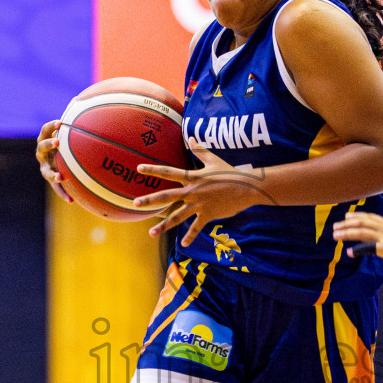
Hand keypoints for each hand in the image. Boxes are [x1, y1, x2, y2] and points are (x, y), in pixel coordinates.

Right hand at [36, 119, 72, 203]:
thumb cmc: (66, 141)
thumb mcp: (68, 133)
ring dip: (52, 174)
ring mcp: (45, 167)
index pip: (45, 130)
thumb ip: (74, 123)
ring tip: (59, 177)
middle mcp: (42, 153)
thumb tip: (86, 105)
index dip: (51, 126)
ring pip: (45, 172)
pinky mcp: (51, 179)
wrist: (59, 158)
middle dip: (48, 144)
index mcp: (45, 139)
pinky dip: (63, 193)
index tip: (60, 122)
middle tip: (57, 142)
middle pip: (41, 147)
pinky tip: (71, 200)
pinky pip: (56, 188)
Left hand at [135, 141, 274, 245]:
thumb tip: (191, 139)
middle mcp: (193, 191)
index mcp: (193, 177)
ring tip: (150, 233)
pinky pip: (196, 228)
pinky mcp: (208, 215)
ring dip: (163, 226)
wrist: (247, 187)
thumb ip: (200, 151)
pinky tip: (183, 244)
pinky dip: (190, 236)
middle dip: (150, 200)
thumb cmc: (230, 172)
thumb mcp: (214, 160)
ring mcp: (200, 205)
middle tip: (134, 204)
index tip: (138, 168)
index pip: (169, 172)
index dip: (153, 170)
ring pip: (177, 216)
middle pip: (167, 196)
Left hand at [332, 212, 382, 275]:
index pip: (370, 217)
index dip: (357, 216)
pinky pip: (368, 248)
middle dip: (347, 224)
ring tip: (335, 235)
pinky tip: (349, 252)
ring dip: (347, 233)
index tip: (346, 217)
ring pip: (362, 231)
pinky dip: (357, 249)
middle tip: (334, 227)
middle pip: (363, 222)